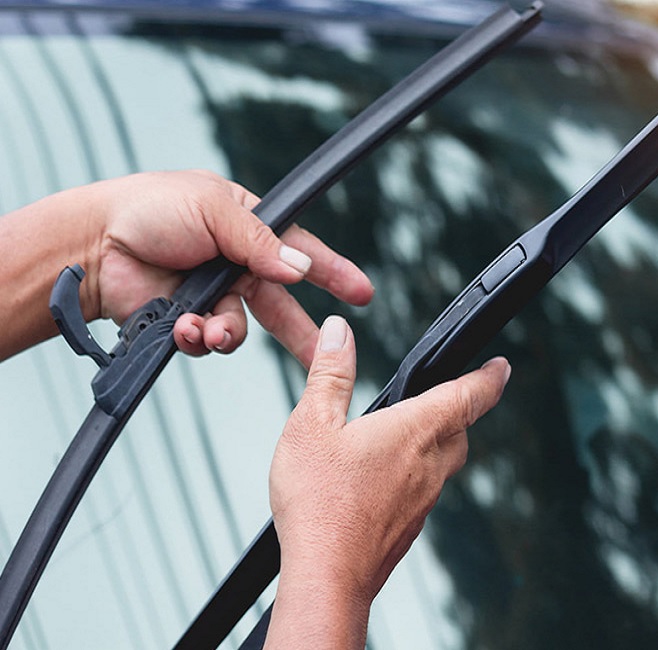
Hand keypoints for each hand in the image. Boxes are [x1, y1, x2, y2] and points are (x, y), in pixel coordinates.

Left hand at [94, 170, 373, 363]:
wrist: (93, 244)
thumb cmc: (148, 208)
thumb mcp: (214, 210)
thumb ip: (261, 242)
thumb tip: (297, 269)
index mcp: (247, 228)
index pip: (300, 251)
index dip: (332, 272)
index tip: (362, 293)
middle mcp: (234, 264)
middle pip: (281, 303)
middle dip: (303, 333)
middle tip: (324, 357)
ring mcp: (210, 295)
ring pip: (241, 329)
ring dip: (229, 333)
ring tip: (209, 330)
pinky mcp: (186, 320)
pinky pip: (208, 340)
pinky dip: (199, 339)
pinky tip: (185, 329)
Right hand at [265, 316, 510, 647]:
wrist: (328, 578)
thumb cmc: (321, 504)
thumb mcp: (312, 424)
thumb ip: (330, 374)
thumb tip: (339, 333)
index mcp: (416, 431)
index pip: (468, 395)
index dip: (489, 377)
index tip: (502, 367)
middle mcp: (430, 466)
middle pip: (460, 431)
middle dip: (459, 411)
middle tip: (448, 398)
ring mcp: (423, 501)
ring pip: (443, 464)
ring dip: (433, 446)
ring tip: (403, 437)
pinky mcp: (410, 528)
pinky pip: (423, 493)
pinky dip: (412, 478)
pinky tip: (380, 483)